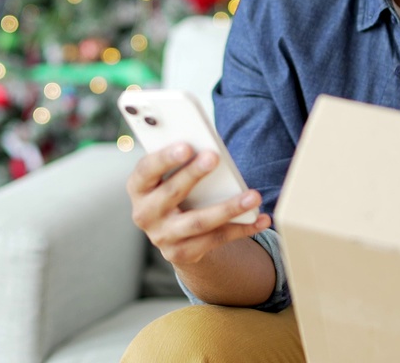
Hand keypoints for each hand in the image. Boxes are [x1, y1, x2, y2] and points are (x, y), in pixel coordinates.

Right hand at [126, 143, 270, 266]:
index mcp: (139, 188)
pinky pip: (215, 240)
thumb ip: (182, 162)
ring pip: (198, 222)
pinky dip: (241, 229)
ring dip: (228, 208)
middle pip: (171, 193)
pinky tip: (261, 219)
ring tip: (253, 196)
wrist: (174, 233)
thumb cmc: (177, 189)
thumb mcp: (170, 175)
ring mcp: (162, 237)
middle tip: (215, 157)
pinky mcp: (181, 254)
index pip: (146, 171)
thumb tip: (210, 148)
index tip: (186, 145)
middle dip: (193, 174)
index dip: (164, 158)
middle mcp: (145, 214)